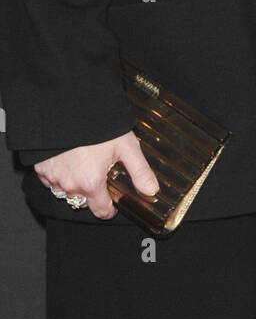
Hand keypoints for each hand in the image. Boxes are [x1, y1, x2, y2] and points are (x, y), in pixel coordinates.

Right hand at [34, 132, 159, 219]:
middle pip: (84, 200)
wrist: (70, 107)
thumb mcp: (126, 146)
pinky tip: (70, 160)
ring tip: (86, 164)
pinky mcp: (41, 168)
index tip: (114, 203)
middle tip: (102, 172)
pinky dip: (61, 174)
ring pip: (67, 191)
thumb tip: (152, 191)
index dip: (110, 209)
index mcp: (91, 184)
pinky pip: (52, 179)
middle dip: (94, 192)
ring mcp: (53, 178)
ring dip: (76, 183)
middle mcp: (69, 186)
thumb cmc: (99, 126)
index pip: (100, 211)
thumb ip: (140, 171)